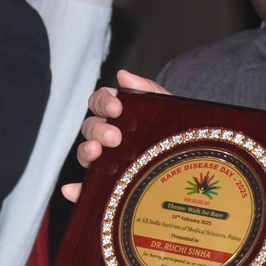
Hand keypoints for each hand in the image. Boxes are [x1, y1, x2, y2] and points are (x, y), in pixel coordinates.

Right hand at [61, 70, 169, 203]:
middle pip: (91, 127)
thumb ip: (147, 89)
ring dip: (85, 152)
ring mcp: (107, 159)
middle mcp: (108, 133)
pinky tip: (72, 191)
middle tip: (115, 137)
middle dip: (99, 130)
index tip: (116, 108)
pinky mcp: (107, 183)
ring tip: (95, 153)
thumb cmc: (176, 125)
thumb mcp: (167, 105)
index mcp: (118, 112)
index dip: (103, 102)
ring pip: (86, 153)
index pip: (99, 101)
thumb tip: (123, 74)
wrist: (193, 154)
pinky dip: (76, 190)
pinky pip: (87, 188)